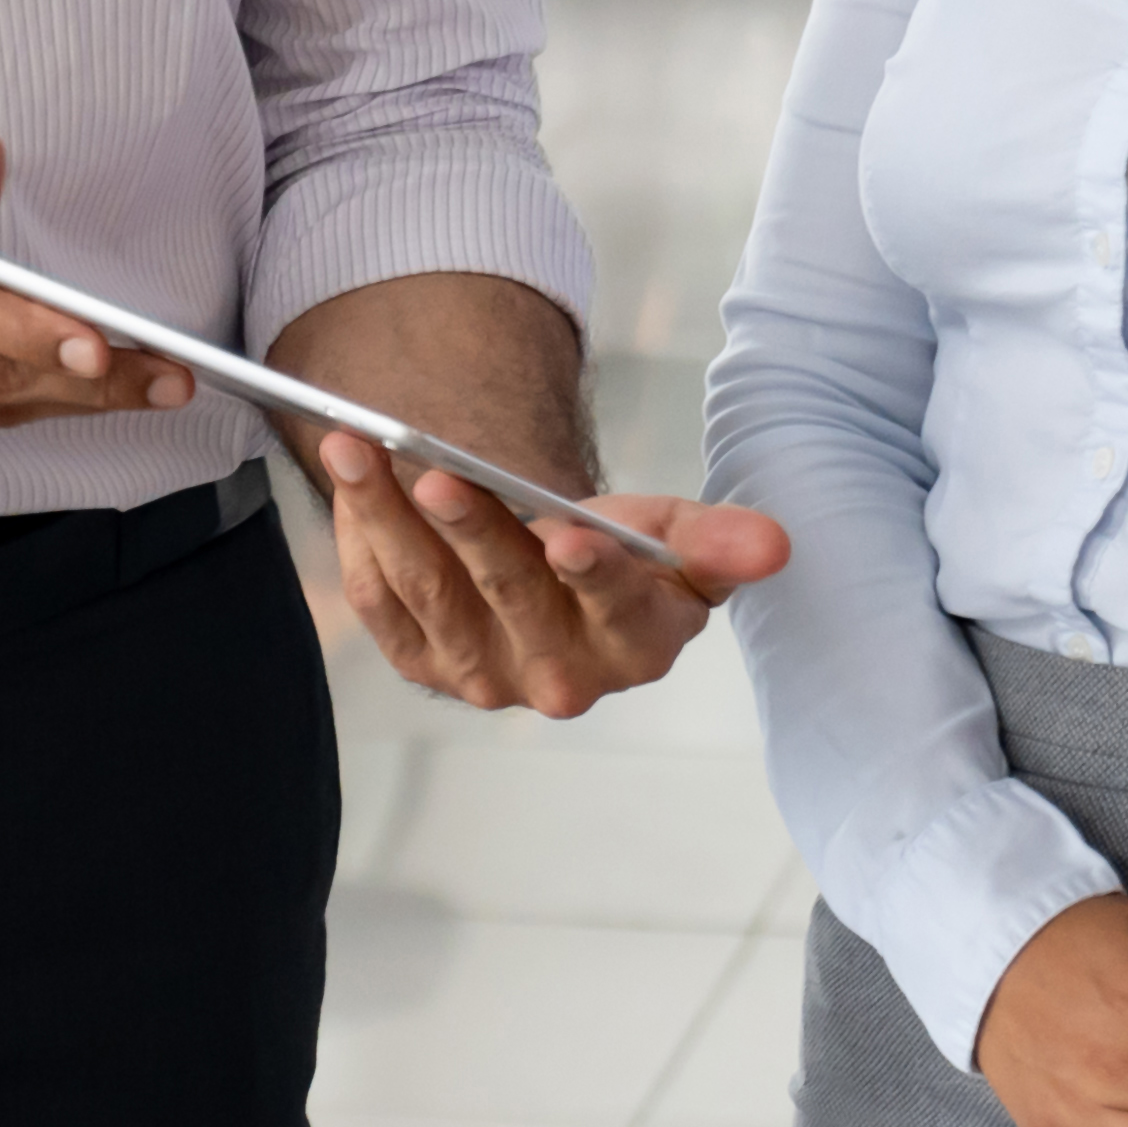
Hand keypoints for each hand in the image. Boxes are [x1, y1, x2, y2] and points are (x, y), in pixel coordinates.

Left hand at [270, 267, 770, 720]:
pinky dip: (362, 540)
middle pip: (511, 596)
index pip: (619, 610)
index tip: (570, 536)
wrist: (556, 576)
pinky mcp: (425, 663)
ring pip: (431, 593)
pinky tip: (353, 484)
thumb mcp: (677, 538)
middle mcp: (560, 677)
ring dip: (389, 518)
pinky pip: (383, 601)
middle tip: (436, 474)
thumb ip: (717, 541)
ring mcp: (485, 676)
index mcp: (637, 647)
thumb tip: (774, 545)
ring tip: (360, 449)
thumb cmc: (625, 550)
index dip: (595, 573)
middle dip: (473, 530)